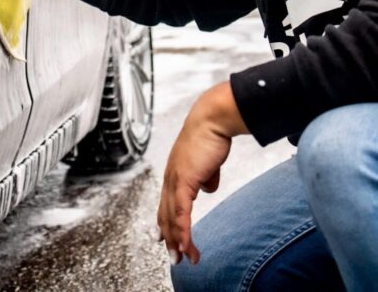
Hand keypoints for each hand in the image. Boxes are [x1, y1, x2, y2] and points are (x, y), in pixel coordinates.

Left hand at [158, 82, 248, 265]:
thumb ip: (207, 175)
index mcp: (175, 172)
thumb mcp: (209, 161)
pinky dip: (182, 231)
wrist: (213, 119)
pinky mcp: (184, 181)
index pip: (167, 203)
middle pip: (166, 214)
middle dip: (169, 238)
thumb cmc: (212, 134)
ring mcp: (175, 179)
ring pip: (172, 218)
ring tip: (182, 258)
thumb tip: (208, 188)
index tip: (164, 238)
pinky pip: (181, 212)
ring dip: (177, 240)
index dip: (165, 222)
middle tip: (174, 257)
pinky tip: (184, 244)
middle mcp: (170, 177)